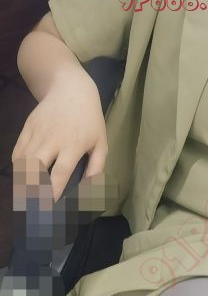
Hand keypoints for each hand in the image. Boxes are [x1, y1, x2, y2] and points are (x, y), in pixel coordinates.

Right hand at [11, 68, 107, 203]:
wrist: (71, 89)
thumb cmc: (90, 120)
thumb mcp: (101, 143)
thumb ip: (96, 167)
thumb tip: (90, 190)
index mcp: (73, 145)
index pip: (60, 172)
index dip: (52, 190)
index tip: (48, 205)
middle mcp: (52, 139)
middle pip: (36, 166)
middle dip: (31, 188)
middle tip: (31, 206)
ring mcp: (37, 132)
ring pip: (24, 160)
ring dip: (22, 180)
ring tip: (24, 198)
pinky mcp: (27, 127)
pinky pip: (18, 151)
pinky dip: (17, 166)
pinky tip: (21, 178)